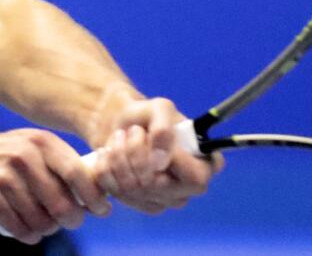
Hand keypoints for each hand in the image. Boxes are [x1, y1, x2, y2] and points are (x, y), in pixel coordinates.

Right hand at [0, 129, 112, 244]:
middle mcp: (24, 156)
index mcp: (39, 142)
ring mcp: (4, 178)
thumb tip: (100, 193)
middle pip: (64, 205)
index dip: (94, 196)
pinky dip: (26, 234)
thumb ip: (60, 165)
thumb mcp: (29, 149)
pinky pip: (21, 230)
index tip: (101, 210)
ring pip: (43, 222)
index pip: (79, 173)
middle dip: (70, 219)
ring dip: (44, 228)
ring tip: (36, 221)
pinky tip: (20, 227)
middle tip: (66, 221)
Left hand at [87, 95, 223, 213]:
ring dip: (118, 156)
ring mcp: (163, 201)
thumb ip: (164, 128)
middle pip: (157, 185)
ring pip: (133, 189)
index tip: (149, 137)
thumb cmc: (147, 117)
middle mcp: (188, 190)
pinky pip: (115, 191)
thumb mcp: (159, 108)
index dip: (169, 161)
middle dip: (135, 152)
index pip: (195, 179)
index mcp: (205, 166)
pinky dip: (106, 167)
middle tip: (132, 131)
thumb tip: (161, 161)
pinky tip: (109, 154)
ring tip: (120, 138)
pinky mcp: (138, 204)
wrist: (122, 125)